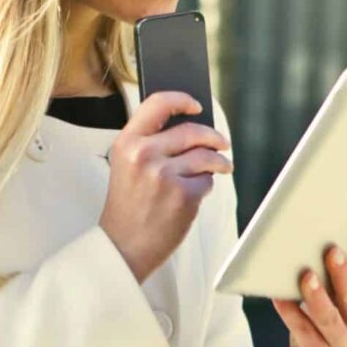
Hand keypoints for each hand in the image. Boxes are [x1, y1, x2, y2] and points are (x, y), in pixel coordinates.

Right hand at [98, 92, 232, 282]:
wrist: (123, 246)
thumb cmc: (128, 205)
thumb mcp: (126, 165)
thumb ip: (150, 143)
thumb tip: (190, 127)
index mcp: (127, 142)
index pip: (157, 104)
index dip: (181, 100)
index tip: (196, 105)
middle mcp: (144, 154)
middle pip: (192, 130)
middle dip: (214, 136)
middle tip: (222, 142)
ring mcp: (164, 175)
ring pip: (205, 156)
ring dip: (219, 162)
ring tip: (223, 166)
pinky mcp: (183, 195)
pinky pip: (206, 181)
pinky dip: (205, 186)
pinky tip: (195, 194)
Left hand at [269, 225, 346, 346]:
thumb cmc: (326, 323)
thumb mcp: (342, 304)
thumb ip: (341, 279)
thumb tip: (323, 238)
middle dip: (343, 274)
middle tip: (331, 249)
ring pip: (329, 319)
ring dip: (317, 296)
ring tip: (306, 275)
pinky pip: (302, 332)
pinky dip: (289, 312)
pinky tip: (277, 295)